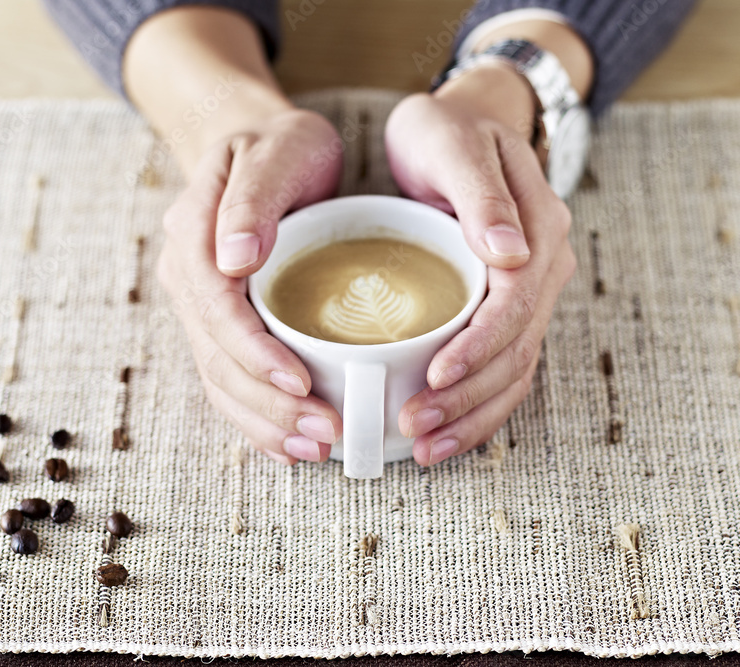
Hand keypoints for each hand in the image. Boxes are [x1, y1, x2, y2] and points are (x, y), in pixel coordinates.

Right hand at [157, 108, 345, 464]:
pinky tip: (288, 443)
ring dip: (264, 420)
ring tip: (315, 447)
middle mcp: (186, 277)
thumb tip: (235, 257)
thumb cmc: (277, 145)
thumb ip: (252, 199)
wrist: (258, 149)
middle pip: (217, 355)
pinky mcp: (218, 324)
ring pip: (220, 377)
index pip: (216, 306)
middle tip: (325, 430)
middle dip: (268, 402)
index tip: (300, 381)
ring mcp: (198, 305)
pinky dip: (256, 416)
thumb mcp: (274, 150)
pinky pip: (228, 378)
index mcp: (193, 235)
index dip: (254, 351)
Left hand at [384, 65, 576, 465]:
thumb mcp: (457, 146)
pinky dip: (476, 406)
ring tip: (425, 445)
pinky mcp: (505, 309)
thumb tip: (508, 252)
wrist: (465, 123)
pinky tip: (443, 433)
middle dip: (466, 396)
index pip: (514, 305)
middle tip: (414, 424)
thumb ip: (482, 195)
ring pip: (513, 370)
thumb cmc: (450, 130)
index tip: (436, 376)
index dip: (478, 347)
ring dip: (472, 414)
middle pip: (515, 350)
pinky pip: (503, 368)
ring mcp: (528, 294)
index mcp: (538, 232)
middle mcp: (542, 270)